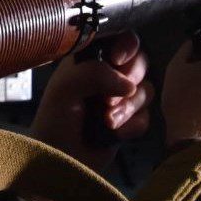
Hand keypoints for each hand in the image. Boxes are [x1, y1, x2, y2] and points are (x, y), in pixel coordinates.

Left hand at [25, 33, 153, 200]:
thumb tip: (127, 84)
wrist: (60, 163)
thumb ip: (93, 73)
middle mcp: (108, 74)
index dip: (126, 46)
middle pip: (141, 61)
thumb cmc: (54, 122)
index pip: (120, 38)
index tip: (117, 59)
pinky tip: (113, 133)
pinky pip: (146, 116)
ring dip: (127, 107)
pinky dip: (131, 126)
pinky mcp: (129, 121)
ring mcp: (120, 98)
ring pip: (146, 90)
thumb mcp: (65, 89)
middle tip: (108, 99)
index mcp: (90, 59)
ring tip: (106, 120)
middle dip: (129, 79)